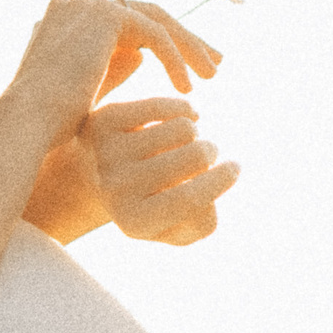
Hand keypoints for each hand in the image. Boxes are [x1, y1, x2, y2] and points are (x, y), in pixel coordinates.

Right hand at [5, 0, 220, 145]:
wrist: (29, 122)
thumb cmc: (49, 121)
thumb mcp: (85, 91)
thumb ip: (110, 66)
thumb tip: (140, 56)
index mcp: (68, 16)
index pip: (129, 21)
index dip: (163, 42)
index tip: (189, 67)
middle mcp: (77, 3)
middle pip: (147, 14)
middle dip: (185, 39)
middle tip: (215, 63)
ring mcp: (90, 4)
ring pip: (156, 19)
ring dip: (189, 46)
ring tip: (212, 74)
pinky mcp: (106, 15)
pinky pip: (155, 34)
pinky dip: (175, 59)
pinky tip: (188, 86)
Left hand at [27, 96, 240, 246]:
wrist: (97, 175)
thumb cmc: (151, 202)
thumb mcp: (177, 226)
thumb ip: (200, 224)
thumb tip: (207, 201)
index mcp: (134, 221)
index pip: (190, 199)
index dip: (222, 180)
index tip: (235, 166)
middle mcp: (116, 188)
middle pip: (195, 157)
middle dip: (210, 152)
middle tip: (202, 154)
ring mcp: (107, 153)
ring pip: (185, 128)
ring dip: (193, 132)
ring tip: (180, 142)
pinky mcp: (104, 121)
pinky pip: (166, 106)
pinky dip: (184, 110)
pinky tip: (178, 119)